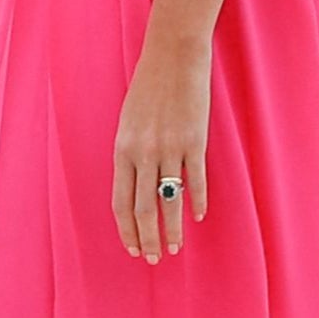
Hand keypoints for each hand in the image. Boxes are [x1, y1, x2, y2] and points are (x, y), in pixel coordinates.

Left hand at [111, 35, 209, 263]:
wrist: (173, 58)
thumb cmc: (148, 90)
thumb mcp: (129, 123)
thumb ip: (131, 154)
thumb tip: (136, 184)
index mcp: (122, 150)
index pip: (120, 201)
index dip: (126, 228)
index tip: (131, 247)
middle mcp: (143, 153)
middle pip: (143, 207)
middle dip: (146, 237)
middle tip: (152, 259)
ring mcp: (170, 148)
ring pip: (169, 200)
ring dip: (171, 228)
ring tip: (174, 248)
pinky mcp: (196, 141)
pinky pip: (197, 180)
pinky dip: (198, 201)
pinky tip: (198, 216)